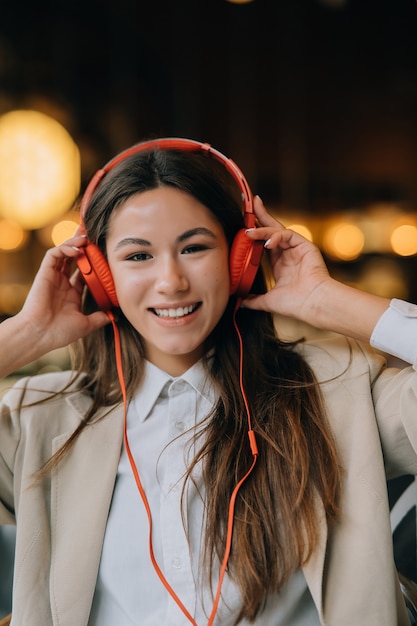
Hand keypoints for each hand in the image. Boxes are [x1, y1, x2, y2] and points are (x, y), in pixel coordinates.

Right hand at [18, 233, 109, 351]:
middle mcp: (63, 282)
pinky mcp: (44, 273)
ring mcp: (53, 277)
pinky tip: (76, 251)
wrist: (41, 334)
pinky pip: (54, 254)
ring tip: (86, 239)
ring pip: (64, 252)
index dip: (93, 262)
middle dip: (83, 246)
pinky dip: (65, 249)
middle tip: (94, 236)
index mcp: (72, 293)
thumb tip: (115, 316)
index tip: (105, 255)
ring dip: (75, 243)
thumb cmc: (60, 332)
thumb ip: (100, 318)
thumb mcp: (86, 324)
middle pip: (73, 257)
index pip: (84, 271)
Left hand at [242, 196, 332, 323]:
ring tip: (249, 232)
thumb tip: (240, 301)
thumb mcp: (268, 301)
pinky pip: (287, 234)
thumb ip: (254, 299)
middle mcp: (288, 253)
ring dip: (262, 229)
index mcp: (280, 263)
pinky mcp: (305, 245)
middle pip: (272, 229)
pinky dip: (276, 236)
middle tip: (250, 203)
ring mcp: (297, 248)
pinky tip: (266, 242)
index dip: (254, 234)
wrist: (312, 304)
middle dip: (261, 215)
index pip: (264, 243)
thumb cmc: (295, 304)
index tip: (243, 227)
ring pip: (277, 231)